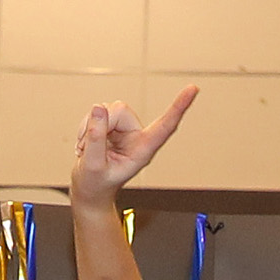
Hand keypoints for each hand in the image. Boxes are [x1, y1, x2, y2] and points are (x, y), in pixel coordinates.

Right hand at [73, 88, 195, 201]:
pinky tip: (86, 144)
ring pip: (106, 108)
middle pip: (120, 110)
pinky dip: (87, 126)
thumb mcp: (92, 166)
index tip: (193, 89)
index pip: (165, 126)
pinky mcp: (112, 125)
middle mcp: (136, 136)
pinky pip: (97, 112)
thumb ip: (95, 139)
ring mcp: (124, 130)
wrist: (88, 190)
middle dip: (99, 125)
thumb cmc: (95, 185)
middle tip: (88, 148)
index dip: (179, 106)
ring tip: (87, 149)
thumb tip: (98, 109)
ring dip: (90, 127)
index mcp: (143, 150)